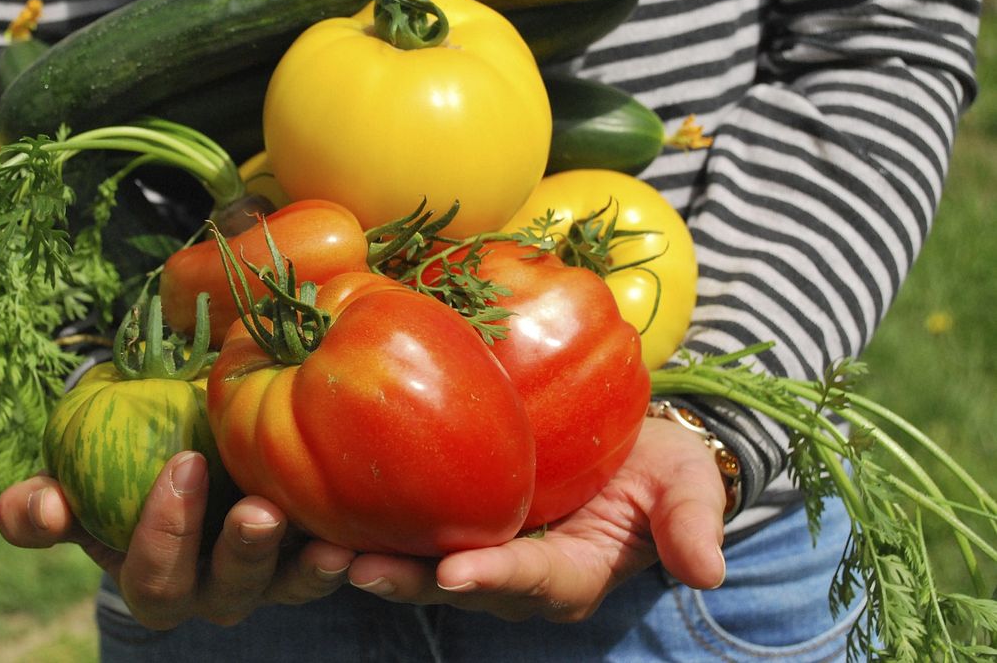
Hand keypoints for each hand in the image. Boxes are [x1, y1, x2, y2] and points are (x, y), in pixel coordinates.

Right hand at [0, 451, 355, 628]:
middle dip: (241, 554)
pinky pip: (333, 564)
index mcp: (153, 577)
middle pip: (226, 592)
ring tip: (328, 542)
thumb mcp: (74, 484)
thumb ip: (42, 505)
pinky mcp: (313, 555)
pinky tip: (365, 531)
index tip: (182, 463)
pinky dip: (351, 553)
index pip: (152, 577)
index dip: (163, 532)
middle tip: (257, 510)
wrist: (185, 453)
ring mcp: (268, 578)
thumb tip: (40, 508)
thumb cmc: (120, 468)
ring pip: (288, 587)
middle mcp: (212, 590)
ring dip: (306, 568)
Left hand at [346, 417, 728, 621]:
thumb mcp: (686, 485)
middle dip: (410, 581)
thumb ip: (690, 522)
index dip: (496, 578)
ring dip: (373, 560)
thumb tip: (708, 571)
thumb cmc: (658, 464)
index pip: (533, 581)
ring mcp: (480, 549)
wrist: (627, 442)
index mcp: (572, 573)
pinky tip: (322, 503)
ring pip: (420, 565)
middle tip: (358, 568)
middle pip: (458, 585)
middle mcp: (516, 575)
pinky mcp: (452, 518)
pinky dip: (369, 522)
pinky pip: (408, 527)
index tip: (457, 572)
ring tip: (321, 549)